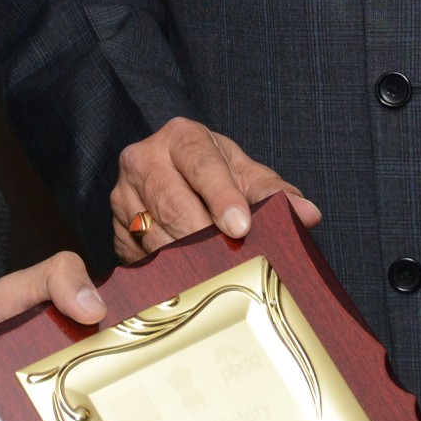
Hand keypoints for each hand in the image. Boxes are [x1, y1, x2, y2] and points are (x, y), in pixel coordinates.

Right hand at [108, 118, 321, 263]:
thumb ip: (276, 193)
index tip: (240, 225)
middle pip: (172, 202)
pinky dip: (166, 273)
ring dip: (186, 259)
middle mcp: (143, 160)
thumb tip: (306, 214)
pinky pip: (140, 259)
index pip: (200, 163)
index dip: (221, 195)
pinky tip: (188, 282)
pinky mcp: (114, 231)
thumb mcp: (246, 175)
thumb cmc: (216, 175)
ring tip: (216, 275)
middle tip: (230, 261)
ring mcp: (123, 196)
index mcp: (180, 138)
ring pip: (154, 234)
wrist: (172, 177)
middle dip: (204, 235)